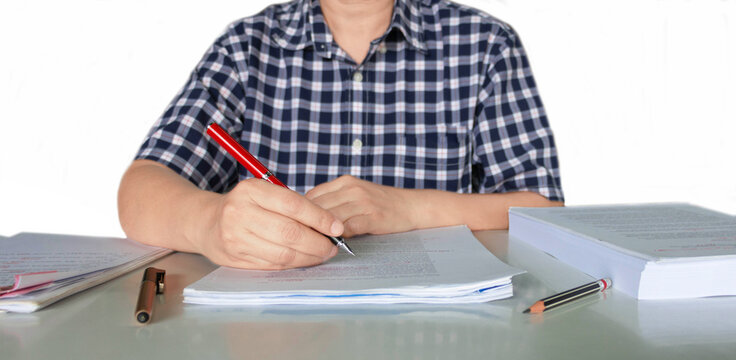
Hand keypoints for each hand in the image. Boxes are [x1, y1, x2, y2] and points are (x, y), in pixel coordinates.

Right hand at [198, 178, 343, 269]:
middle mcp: (240, 212)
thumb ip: (292, 204)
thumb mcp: (263, 193)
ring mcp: (235, 237)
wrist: (206, 222)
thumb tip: (330, 223)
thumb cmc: (245, 206)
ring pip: (282, 253)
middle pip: (290, 232)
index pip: (293, 205)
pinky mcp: (235, 258)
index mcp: (251, 190)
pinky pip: (272, 265)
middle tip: (332, 246)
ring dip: (309, 256)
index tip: (337, 227)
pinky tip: (304, 260)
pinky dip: (293, 264)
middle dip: (317, 242)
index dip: (320, 218)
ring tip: (322, 254)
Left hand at [305, 175, 417, 237]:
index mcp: (345, 182)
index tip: (295, 225)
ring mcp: (363, 201)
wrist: (411, 206)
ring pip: (331, 218)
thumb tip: (306, 217)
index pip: (312, 196)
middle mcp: (352, 188)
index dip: (301, 213)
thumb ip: (334, 201)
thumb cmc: (380, 204)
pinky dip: (338, 237)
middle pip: (319, 207)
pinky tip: (334, 244)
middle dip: (308, 224)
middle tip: (299, 239)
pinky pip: (348, 228)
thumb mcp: (356, 194)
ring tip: (314, 244)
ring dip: (321, 232)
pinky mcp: (373, 216)